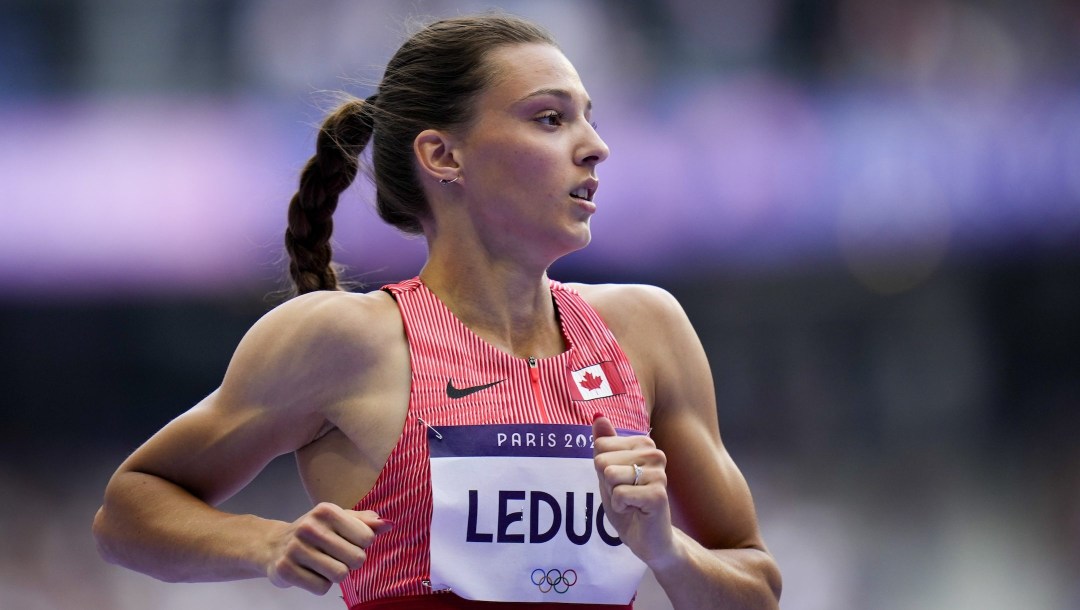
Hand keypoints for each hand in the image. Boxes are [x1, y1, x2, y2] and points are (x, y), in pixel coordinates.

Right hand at [264, 502, 391, 593]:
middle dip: (352, 562)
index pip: (367, 537)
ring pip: (340, 575)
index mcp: (326, 511)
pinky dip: (320, 585)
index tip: (349, 542)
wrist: (273, 545)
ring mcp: (296, 548)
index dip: (362, 545)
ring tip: (323, 564)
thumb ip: (365, 522)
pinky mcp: (285, 570)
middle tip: (337, 557)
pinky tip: (310, 572)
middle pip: (356, 558)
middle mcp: (310, 527)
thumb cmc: (314, 532)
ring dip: (336, 574)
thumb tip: (387, 524)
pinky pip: (321, 588)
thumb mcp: (339, 520)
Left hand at [592, 414, 674, 565]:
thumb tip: (598, 416)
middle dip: (606, 483)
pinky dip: (620, 506)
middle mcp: (654, 453)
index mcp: (643, 444)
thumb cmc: (629, 503)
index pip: (600, 445)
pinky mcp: (658, 494)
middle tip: (624, 494)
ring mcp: (658, 473)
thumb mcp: (609, 471)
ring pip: (610, 475)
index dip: (602, 469)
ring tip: (630, 502)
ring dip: (613, 495)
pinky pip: (620, 494)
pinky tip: (636, 510)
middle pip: (602, 460)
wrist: (648, 538)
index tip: (619, 480)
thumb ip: (604, 444)